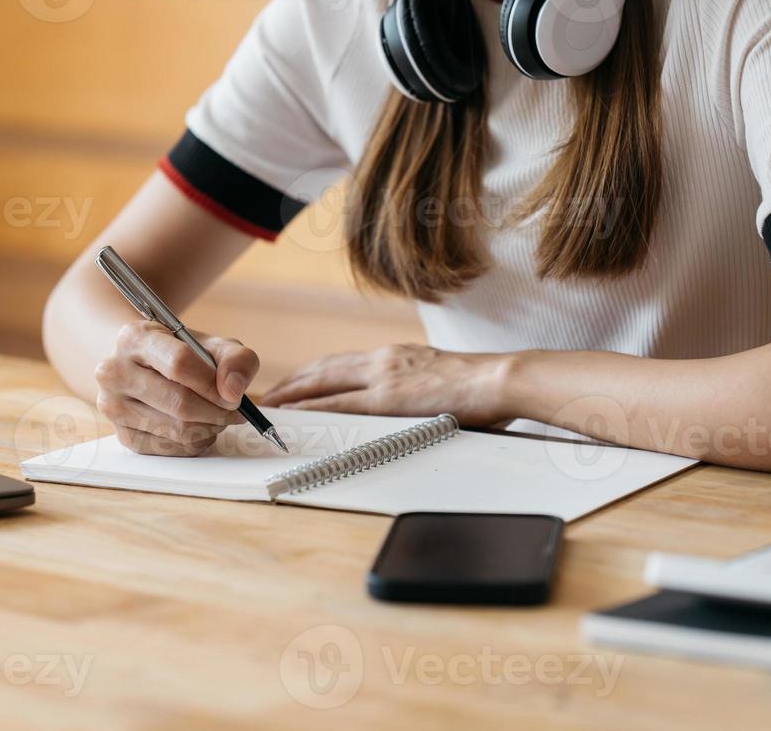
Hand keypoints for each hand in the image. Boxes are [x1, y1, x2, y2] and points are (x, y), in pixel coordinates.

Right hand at [93, 320, 253, 455]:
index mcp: (134, 338)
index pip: (179, 364)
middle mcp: (114, 371)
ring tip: (216, 416)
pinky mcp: (123, 436)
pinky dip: (195, 442)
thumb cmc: (182, 355)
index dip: (213, 384)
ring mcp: (114, 406)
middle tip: (233, 412)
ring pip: (177, 430)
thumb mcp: (213, 345)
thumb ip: (236, 359)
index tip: (233, 395)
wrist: (146, 368)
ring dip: (209, 428)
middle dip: (216, 412)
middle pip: (179, 403)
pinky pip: (171, 449)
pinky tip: (198, 427)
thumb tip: (233, 391)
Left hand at [256, 344, 510, 426]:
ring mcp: (383, 377)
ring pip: (324, 382)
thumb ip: (416, 385)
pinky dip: (312, 407)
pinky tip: (296, 414)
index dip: (313, 372)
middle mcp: (382, 360)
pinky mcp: (387, 398)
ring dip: (294, 392)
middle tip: (271, 393)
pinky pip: (339, 403)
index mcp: (395, 356)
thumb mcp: (439, 377)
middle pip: (324, 368)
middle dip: (294, 381)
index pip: (342, 362)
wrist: (500, 378)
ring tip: (271, 404)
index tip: (295, 381)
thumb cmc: (481, 385)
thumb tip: (409, 400)